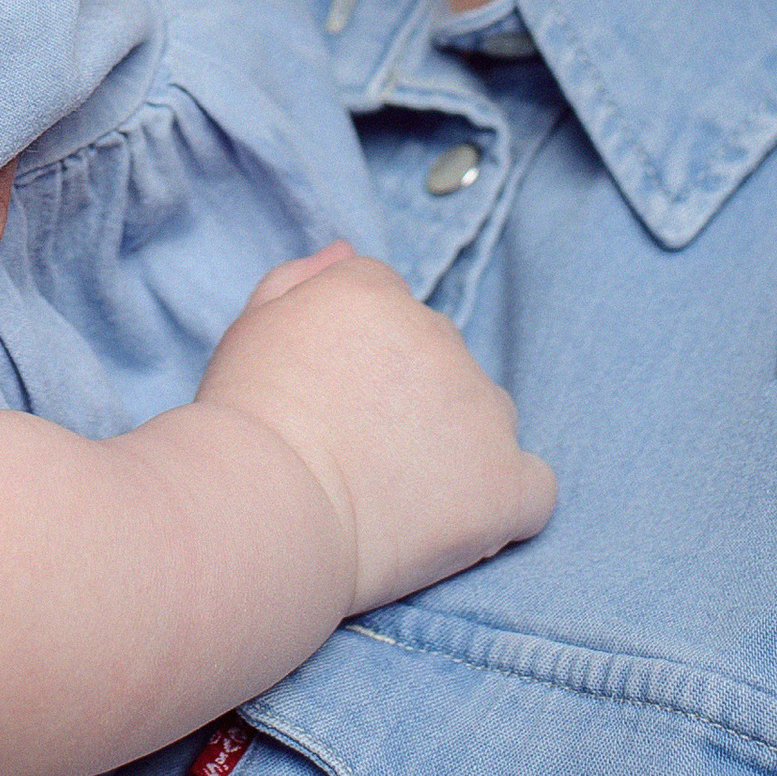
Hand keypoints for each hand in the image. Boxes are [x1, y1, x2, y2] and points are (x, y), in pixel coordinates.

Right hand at [198, 242, 555, 609]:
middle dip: (411, 402)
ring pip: (487, 419)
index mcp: (376, 292)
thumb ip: (300, 280)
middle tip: (356, 456)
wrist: (262, 508)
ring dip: (457, 448)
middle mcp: (438, 334)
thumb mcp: (252, 328)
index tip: (335, 407)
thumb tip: (346, 251)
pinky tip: (457, 523)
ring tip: (395, 498)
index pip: (393, 312)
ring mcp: (479, 409)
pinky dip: (504, 504)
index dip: (364, 365)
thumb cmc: (244, 424)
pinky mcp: (504, 483)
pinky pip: (532, 489)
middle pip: (443, 362)